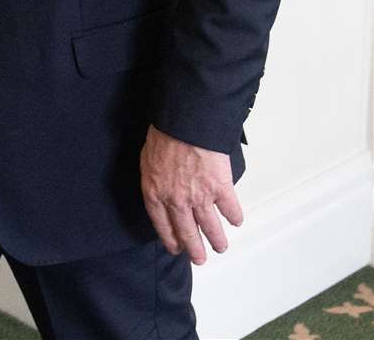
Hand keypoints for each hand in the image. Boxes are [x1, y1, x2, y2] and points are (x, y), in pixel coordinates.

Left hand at [140, 124, 242, 264]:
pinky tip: (236, 221)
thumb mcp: (147, 161)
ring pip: (210, 227)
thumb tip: (160, 191)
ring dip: (217, 240)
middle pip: (187, 232)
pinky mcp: (220, 188)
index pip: (162, 224)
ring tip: (220, 247)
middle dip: (195, 249)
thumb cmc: (163, 137)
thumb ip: (155, 181)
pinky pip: (230, 209)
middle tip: (199, 259)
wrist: (183, 124)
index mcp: (155, 193)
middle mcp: (176, 200)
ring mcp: (199, 196)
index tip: (176, 248)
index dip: (170, 239)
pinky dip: (235, 217)